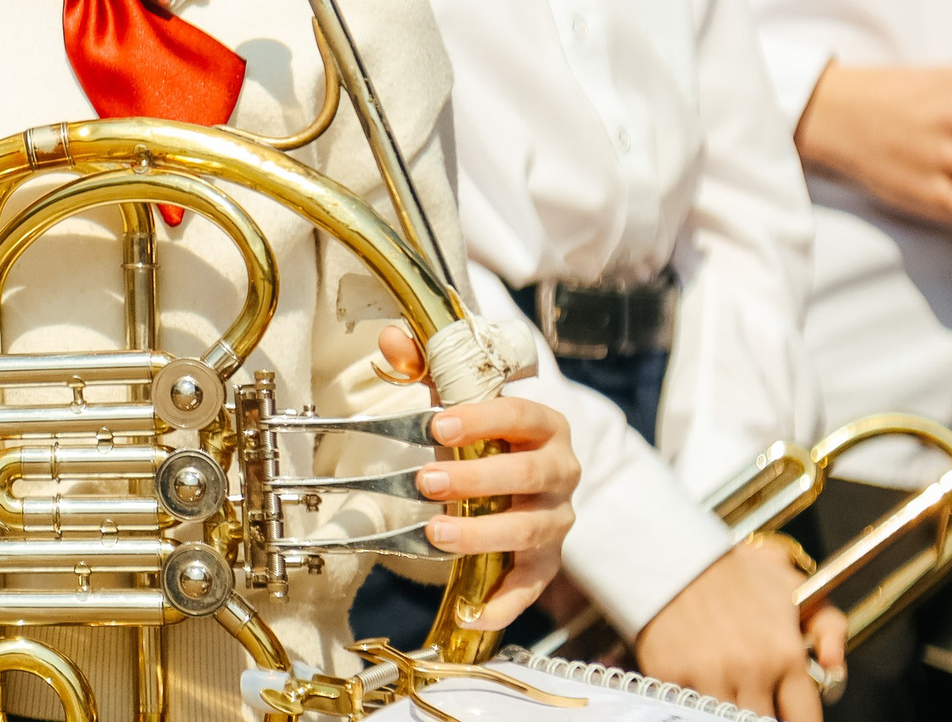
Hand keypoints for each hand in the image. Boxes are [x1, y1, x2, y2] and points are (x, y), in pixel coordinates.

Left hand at [378, 326, 577, 628]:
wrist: (512, 474)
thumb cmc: (483, 430)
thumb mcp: (456, 394)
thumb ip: (424, 363)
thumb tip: (391, 338)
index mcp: (544, 424)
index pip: (522, 415)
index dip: (484, 418)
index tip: (440, 424)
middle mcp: (560, 470)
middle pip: (531, 474)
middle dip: (479, 478)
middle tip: (427, 481)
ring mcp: (556, 519)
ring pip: (531, 529)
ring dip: (484, 534)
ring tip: (436, 534)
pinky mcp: (546, 562)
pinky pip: (531, 585)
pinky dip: (504, 603)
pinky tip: (471, 612)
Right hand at [636, 541, 845, 720]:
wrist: (674, 551)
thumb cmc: (736, 572)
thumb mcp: (793, 587)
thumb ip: (829, 627)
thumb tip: (833, 667)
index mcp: (786, 655)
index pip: (805, 720)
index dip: (796, 719)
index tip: (789, 714)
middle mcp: (751, 670)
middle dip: (763, 711)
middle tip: (756, 695)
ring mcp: (710, 676)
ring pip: (728, 720)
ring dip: (729, 709)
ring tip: (728, 688)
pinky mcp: (672, 676)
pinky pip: (690, 707)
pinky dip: (696, 700)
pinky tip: (698, 681)